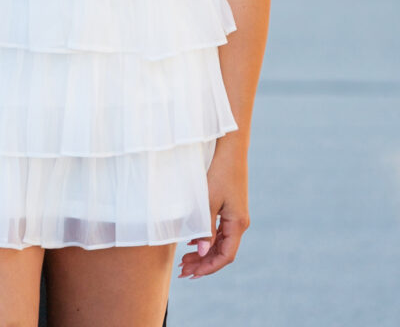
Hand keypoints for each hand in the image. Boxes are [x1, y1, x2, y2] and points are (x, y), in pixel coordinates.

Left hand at [178, 147, 249, 279]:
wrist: (230, 149)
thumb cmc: (219, 172)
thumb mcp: (208, 200)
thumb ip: (205, 228)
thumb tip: (203, 254)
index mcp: (237, 223)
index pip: (225, 256)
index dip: (208, 268)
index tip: (191, 274)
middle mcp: (240, 223)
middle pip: (223, 252)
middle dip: (203, 263)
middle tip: (183, 270)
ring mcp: (236, 216)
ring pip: (221, 242)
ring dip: (204, 253)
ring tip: (185, 259)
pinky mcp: (231, 208)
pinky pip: (220, 231)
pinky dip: (207, 240)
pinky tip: (193, 242)